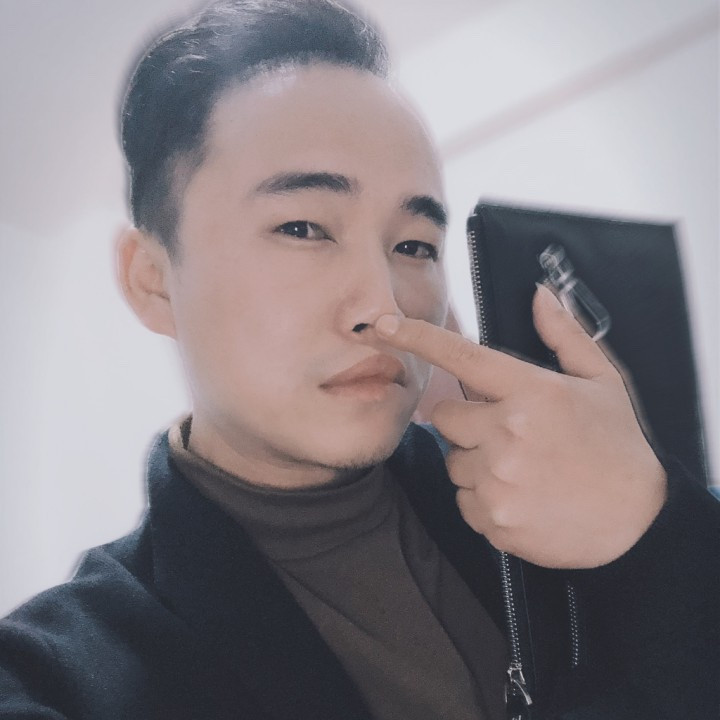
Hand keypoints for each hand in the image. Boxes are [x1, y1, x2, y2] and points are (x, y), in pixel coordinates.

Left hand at [376, 284, 666, 568]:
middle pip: (444, 417)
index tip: (384, 326)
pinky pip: (462, 499)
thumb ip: (564, 335)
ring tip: (521, 468)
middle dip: (466, 421)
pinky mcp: (492, 519)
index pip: (461, 356)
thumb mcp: (602, 382)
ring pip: (453, 460)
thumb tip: (540, 295)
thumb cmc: (618, 446)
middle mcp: (506, 434)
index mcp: (531, 393)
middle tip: (507, 432)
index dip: (418, 336)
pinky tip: (520, 495)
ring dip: (476, 461)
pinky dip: (482, 497)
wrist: (638, 524)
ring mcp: (496, 480)